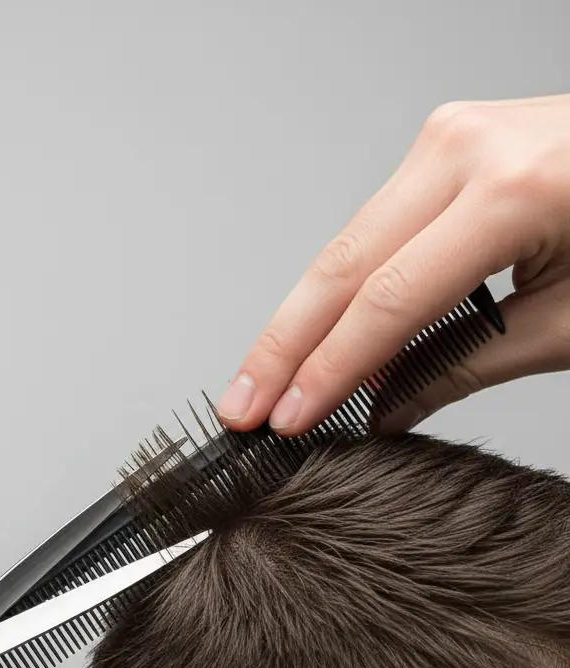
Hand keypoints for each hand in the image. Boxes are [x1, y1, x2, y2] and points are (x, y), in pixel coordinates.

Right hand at [217, 93, 569, 433]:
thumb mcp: (569, 324)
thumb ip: (458, 367)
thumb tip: (377, 411)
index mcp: (514, 188)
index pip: (389, 300)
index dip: (329, 371)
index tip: (288, 423)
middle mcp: (467, 147)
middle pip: (341, 266)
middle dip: (282, 348)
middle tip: (239, 409)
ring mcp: (449, 137)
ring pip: (344, 245)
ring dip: (298, 322)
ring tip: (262, 383)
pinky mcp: (444, 145)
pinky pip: (371, 226)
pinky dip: (339, 289)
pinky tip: (312, 337)